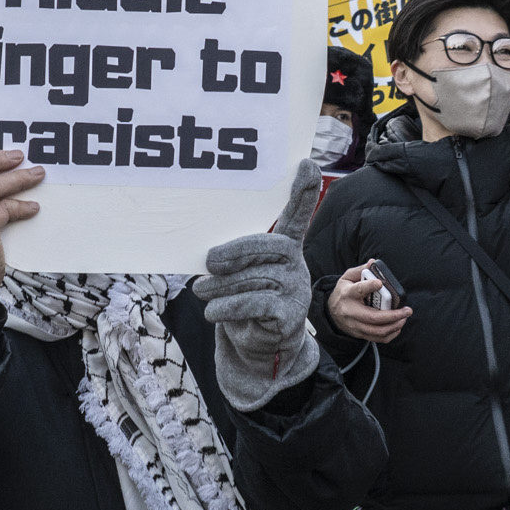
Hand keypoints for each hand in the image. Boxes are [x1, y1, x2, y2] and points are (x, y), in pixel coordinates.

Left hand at [195, 163, 327, 407]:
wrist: (256, 345)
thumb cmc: (243, 299)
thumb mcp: (234, 274)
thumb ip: (229, 259)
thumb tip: (209, 260)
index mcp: (283, 248)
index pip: (296, 216)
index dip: (303, 193)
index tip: (308, 164)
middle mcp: (295, 264)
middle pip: (272, 246)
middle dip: (237, 251)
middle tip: (208, 261)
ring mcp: (297, 290)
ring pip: (257, 278)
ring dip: (222, 286)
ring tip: (202, 291)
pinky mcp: (290, 316)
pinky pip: (256, 304)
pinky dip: (228, 307)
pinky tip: (213, 311)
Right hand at [327, 265, 411, 343]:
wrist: (330, 312)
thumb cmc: (343, 293)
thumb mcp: (347, 278)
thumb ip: (361, 270)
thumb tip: (373, 263)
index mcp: (348, 294)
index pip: (358, 290)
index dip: (369, 286)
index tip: (380, 283)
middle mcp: (351, 311)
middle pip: (373, 317)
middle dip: (393, 315)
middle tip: (407, 310)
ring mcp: (355, 325)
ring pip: (377, 331)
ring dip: (394, 326)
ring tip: (404, 318)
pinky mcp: (359, 334)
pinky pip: (377, 338)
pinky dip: (390, 335)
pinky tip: (397, 327)